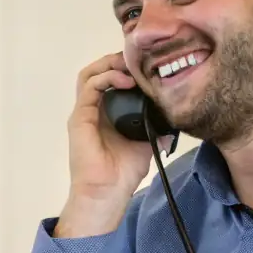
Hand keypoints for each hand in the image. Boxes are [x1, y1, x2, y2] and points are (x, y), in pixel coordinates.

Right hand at [55, 53, 159, 237]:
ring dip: (109, 65)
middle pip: (98, 71)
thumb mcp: (146, 142)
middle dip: (117, 60)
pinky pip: (89, 87)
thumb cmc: (123, 172)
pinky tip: (125, 81)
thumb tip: (174, 117)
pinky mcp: (79, 117)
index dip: (125, 68)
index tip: (146, 65)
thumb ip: (155, 126)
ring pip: (89, 74)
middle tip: (139, 60)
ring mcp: (84, 112)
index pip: (110, 79)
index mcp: (106, 112)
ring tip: (130, 66)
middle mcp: (93, 108)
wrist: (107, 193)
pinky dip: (107, 78)